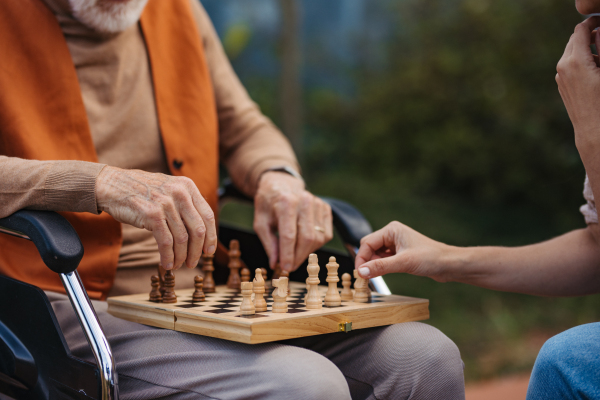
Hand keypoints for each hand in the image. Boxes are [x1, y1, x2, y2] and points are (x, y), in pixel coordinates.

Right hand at [95, 166, 216, 269]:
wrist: (111, 184)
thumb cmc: (141, 190)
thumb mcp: (169, 188)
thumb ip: (185, 204)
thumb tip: (201, 232)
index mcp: (188, 186)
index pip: (208, 215)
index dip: (211, 237)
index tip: (208, 251)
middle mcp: (180, 193)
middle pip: (198, 230)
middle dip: (197, 251)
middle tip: (192, 263)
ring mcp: (165, 203)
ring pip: (182, 238)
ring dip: (181, 256)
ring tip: (177, 265)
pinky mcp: (151, 214)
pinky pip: (166, 242)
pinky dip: (168, 256)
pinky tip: (166, 263)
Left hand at [253, 171, 332, 271]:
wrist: (281, 185)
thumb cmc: (269, 205)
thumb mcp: (261, 222)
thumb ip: (269, 243)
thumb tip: (275, 264)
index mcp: (285, 202)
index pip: (289, 235)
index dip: (288, 255)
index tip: (285, 268)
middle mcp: (304, 200)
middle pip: (306, 238)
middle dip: (298, 257)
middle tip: (290, 267)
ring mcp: (318, 203)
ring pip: (317, 238)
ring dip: (306, 252)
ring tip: (294, 254)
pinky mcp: (326, 208)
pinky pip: (326, 235)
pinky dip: (315, 244)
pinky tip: (303, 243)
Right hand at [355, 221, 452, 280]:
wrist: (449, 264)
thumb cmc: (431, 258)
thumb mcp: (403, 263)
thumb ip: (380, 267)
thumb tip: (361, 272)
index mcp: (391, 230)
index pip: (367, 243)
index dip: (361, 258)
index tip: (359, 273)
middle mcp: (392, 235)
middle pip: (369, 248)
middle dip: (367, 262)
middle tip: (365, 277)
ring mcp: (396, 244)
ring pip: (376, 255)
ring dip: (374, 265)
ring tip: (375, 276)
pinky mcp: (400, 254)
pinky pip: (384, 260)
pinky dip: (381, 267)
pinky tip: (384, 274)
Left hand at [555, 17, 599, 155]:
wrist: (593, 129)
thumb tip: (599, 32)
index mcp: (575, 61)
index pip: (581, 31)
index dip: (592, 23)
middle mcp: (563, 67)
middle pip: (574, 39)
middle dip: (589, 35)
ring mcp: (560, 77)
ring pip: (571, 52)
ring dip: (585, 48)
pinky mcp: (561, 84)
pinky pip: (569, 65)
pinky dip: (580, 60)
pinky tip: (595, 70)